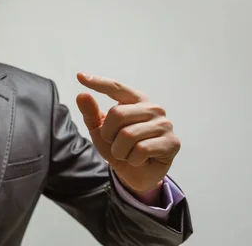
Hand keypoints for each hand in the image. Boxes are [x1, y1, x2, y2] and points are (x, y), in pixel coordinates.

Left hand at [75, 73, 180, 193]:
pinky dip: (133, 159)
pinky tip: (140, 160)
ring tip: (128, 153)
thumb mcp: (100, 131)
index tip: (79, 76)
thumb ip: (91, 113)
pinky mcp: (172, 142)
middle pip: (117, 114)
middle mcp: (152, 108)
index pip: (116, 88)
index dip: (98, 82)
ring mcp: (164, 124)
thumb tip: (82, 95)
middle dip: (108, 135)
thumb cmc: (120, 147)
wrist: (136, 174)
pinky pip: (141, 150)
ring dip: (120, 150)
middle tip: (116, 144)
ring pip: (128, 135)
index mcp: (135, 100)